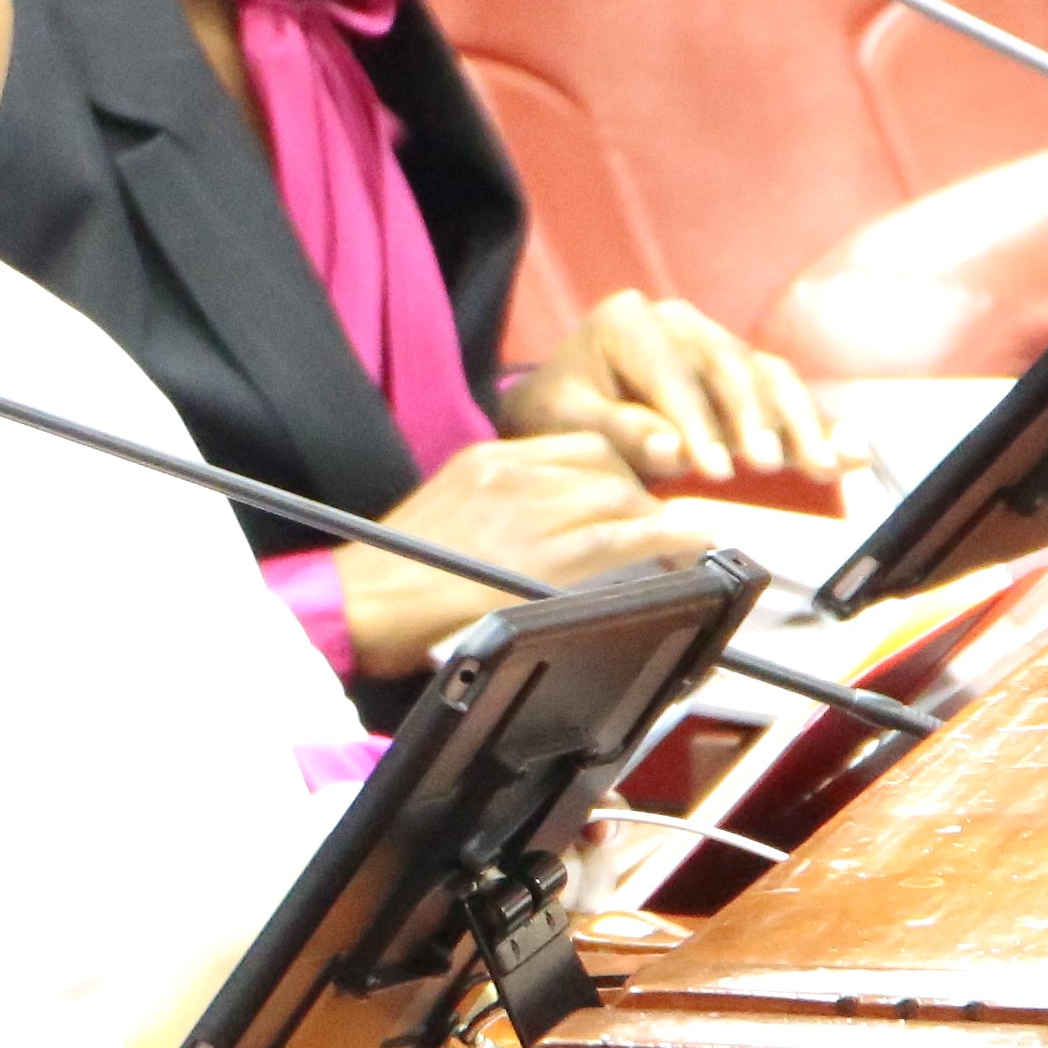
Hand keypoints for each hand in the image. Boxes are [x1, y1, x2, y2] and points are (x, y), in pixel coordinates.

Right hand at [335, 433, 711, 678]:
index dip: (616, 471)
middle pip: (606, 467)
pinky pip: (617, 538)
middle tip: (662, 526)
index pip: (577, 447)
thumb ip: (494, 507)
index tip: (632, 494)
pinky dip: (664, 539)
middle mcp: (511, 474)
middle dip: (641, 496)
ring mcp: (526, 512)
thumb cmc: (389, 571)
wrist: (356, 600)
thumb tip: (537, 528)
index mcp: (486, 458)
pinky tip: (691, 545)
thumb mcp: (443, 513)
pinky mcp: (536, 556)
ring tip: (686, 540)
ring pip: (618, 498)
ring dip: (659, 519)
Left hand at [501, 290, 853, 487]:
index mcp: (629, 321)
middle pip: (730, 368)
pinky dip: (817, 423)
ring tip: (818, 467)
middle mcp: (679, 321)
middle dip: (754, 421)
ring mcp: (716, 341)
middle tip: (769, 466)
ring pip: (768, 376)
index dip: (697, 425)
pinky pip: (785, 392)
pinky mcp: (743, 369)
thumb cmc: (562, 412)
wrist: (565, 405)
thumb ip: (620, 433)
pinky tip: (851, 451)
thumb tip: (673, 450)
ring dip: (798, 424)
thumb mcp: (569, 423)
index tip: (715, 470)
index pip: (672, 376)